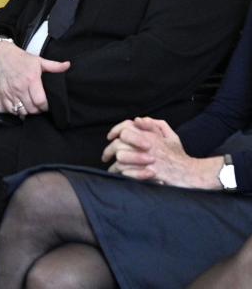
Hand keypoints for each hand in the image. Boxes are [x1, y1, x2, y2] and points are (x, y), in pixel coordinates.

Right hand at [0, 41, 69, 115]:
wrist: (2, 56)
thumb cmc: (21, 58)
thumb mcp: (39, 60)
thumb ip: (54, 66)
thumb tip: (67, 65)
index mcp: (31, 79)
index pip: (41, 101)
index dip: (46, 106)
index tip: (47, 105)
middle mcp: (20, 87)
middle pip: (32, 109)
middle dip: (38, 110)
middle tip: (40, 106)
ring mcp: (11, 92)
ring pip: (22, 111)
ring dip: (28, 111)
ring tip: (31, 106)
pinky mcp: (3, 95)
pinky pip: (11, 110)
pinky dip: (17, 111)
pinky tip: (21, 106)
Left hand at [102, 116, 221, 188]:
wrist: (190, 174)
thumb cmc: (178, 155)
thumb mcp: (171, 136)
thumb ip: (155, 125)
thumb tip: (138, 119)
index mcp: (150, 135)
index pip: (126, 127)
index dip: (115, 130)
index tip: (110, 137)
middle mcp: (147, 145)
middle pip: (119, 143)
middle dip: (109, 150)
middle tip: (105, 156)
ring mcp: (147, 159)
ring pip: (121, 158)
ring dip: (114, 164)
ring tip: (112, 169)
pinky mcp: (147, 174)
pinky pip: (127, 173)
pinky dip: (121, 174)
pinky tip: (120, 176)